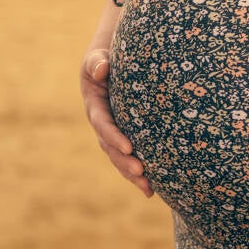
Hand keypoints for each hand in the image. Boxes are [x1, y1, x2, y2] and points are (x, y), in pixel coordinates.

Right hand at [80, 50, 153, 197]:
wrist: (110, 64)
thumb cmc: (105, 59)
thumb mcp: (97, 58)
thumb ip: (97, 62)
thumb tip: (102, 67)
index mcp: (95, 106)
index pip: (103, 123)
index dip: (114, 136)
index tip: (129, 147)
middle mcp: (102, 124)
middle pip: (111, 147)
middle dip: (124, 162)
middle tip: (141, 172)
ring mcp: (113, 133)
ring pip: (120, 157)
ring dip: (132, 174)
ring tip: (149, 188)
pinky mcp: (125, 137)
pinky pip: (130, 157)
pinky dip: (140, 174)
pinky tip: (153, 190)